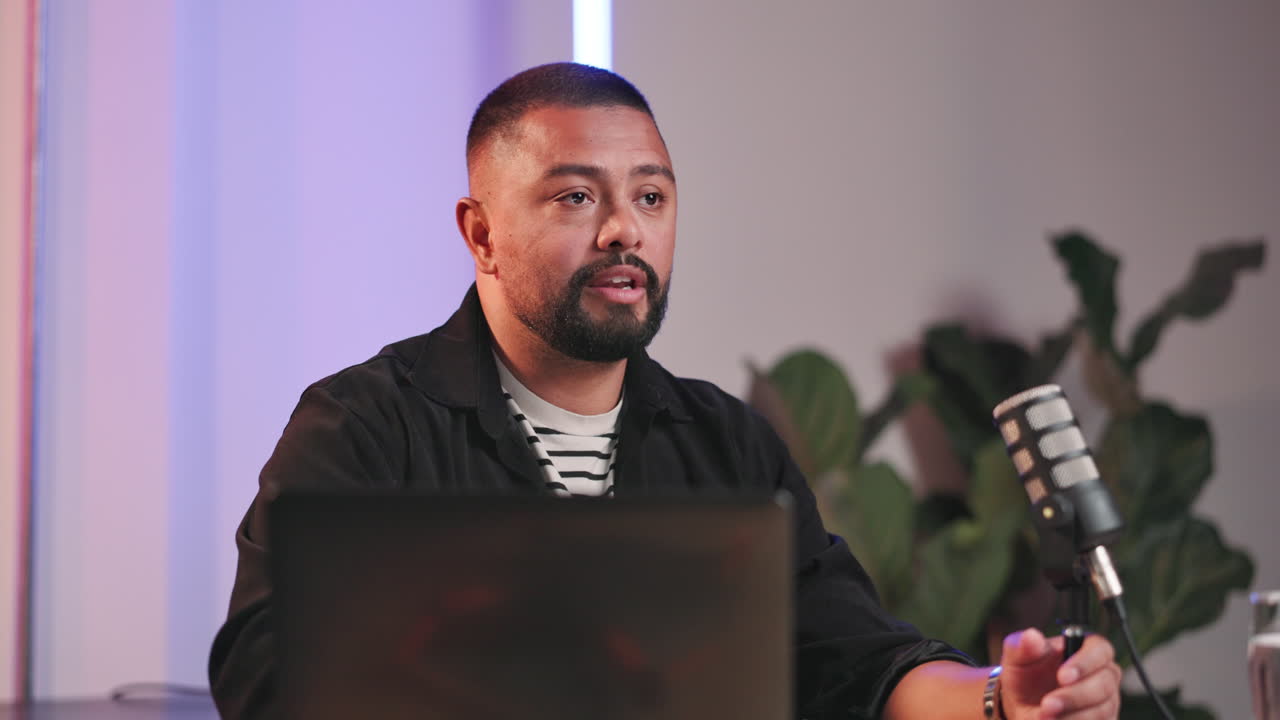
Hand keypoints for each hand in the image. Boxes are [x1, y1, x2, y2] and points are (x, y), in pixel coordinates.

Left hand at [998, 628, 1121, 718]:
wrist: (1023, 706)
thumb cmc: (1026, 675)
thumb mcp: (1017, 658)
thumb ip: (1024, 646)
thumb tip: (1031, 636)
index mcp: (1086, 649)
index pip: (1100, 649)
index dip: (1085, 663)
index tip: (1062, 676)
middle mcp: (1103, 674)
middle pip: (1104, 684)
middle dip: (1074, 696)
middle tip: (1048, 704)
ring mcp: (1108, 701)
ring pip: (1102, 710)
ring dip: (1073, 716)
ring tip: (1044, 716)